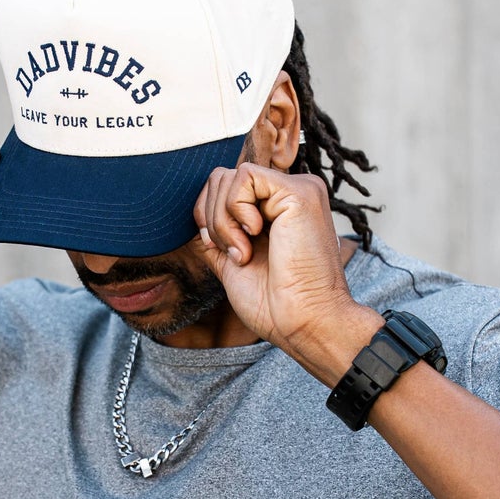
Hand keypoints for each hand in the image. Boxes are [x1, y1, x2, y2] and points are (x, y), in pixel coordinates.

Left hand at [193, 163, 373, 372]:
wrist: (302, 322)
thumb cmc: (275, 304)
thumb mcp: (232, 263)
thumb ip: (217, 236)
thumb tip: (197, 217)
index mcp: (278, 209)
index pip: (226, 188)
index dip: (208, 216)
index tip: (220, 250)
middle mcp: (290, 194)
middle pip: (222, 178)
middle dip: (212, 219)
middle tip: (235, 254)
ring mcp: (298, 189)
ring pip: (228, 176)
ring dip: (223, 220)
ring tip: (244, 252)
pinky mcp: (299, 192)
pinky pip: (244, 176)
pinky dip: (235, 209)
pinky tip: (253, 236)